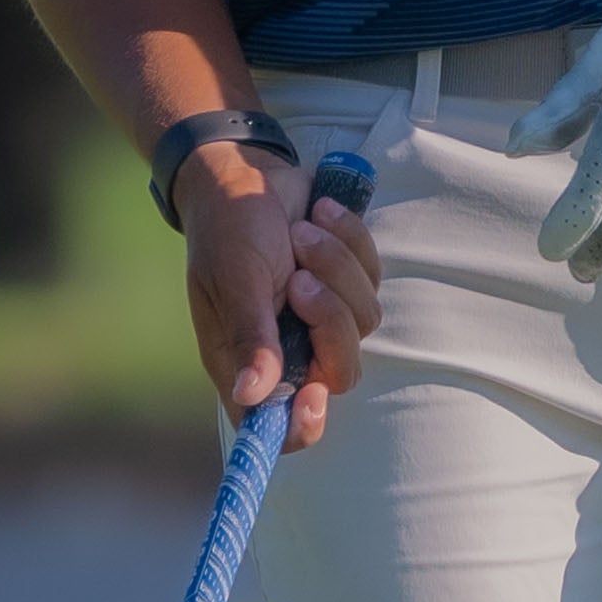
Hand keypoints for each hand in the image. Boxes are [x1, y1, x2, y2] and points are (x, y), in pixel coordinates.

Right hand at [174, 144, 382, 451]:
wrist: (247, 173)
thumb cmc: (228, 227)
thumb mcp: (235, 278)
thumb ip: (250, 336)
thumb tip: (252, 396)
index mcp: (248, 361)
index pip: (280, 428)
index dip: (302, 426)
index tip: (313, 394)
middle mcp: (288, 348)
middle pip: (340, 371)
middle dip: (330, 320)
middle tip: (300, 278)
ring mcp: (322, 316)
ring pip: (364, 319)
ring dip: (336, 267)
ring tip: (301, 232)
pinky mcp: (348, 282)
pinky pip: (373, 276)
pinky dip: (350, 241)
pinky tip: (320, 213)